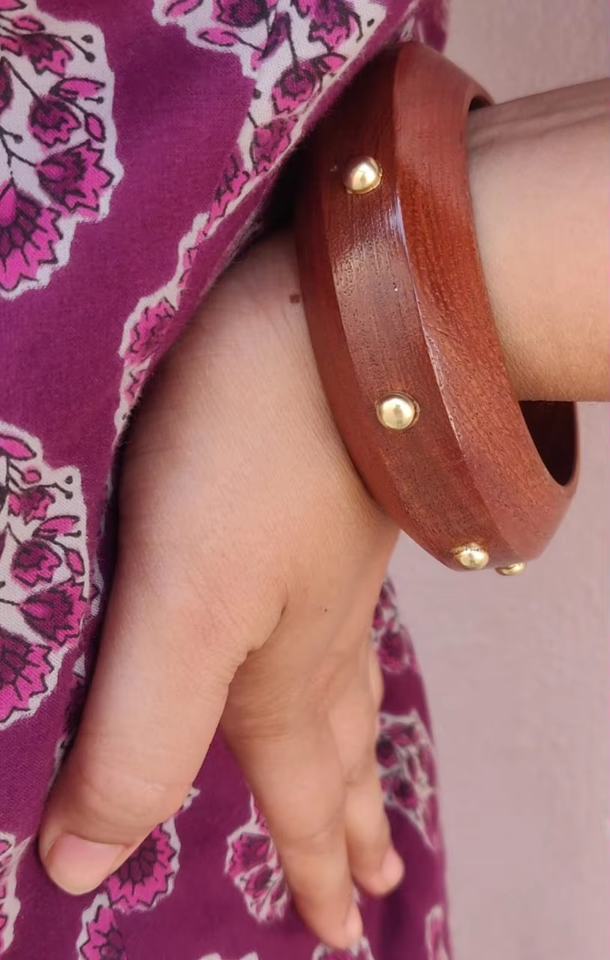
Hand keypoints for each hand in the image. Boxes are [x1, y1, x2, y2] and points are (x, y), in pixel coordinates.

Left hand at [39, 232, 402, 948]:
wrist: (337, 321)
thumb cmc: (256, 457)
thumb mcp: (184, 603)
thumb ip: (138, 732)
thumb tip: (78, 866)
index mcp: (281, 669)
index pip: (297, 796)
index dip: (311, 870)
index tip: (337, 937)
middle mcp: (318, 629)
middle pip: (339, 751)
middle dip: (349, 825)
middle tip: (377, 881)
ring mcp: (331, 567)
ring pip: (347, 684)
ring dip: (357, 749)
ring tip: (372, 785)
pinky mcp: (325, 508)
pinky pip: (339, 618)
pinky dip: (344, 660)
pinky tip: (338, 638)